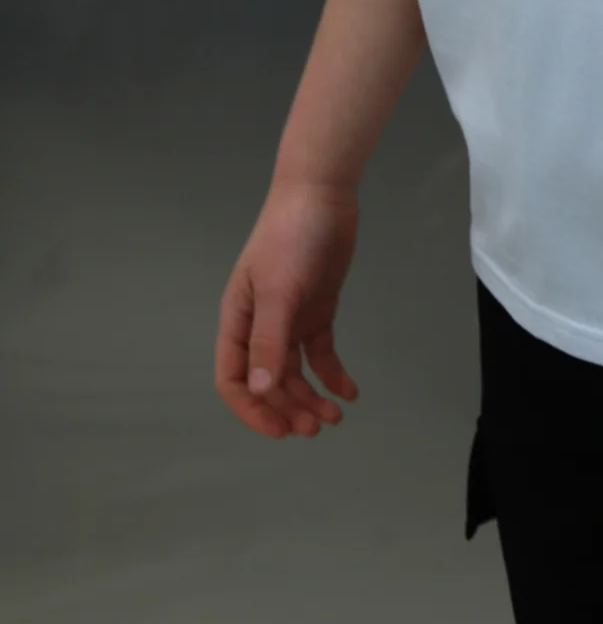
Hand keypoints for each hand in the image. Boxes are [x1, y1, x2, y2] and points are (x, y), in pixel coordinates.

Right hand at [215, 179, 361, 439]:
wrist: (322, 194)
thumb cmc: (289, 238)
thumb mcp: (278, 291)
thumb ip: (268, 341)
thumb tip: (257, 391)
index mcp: (238, 320)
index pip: (233, 379)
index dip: (251, 409)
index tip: (279, 430)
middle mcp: (261, 324)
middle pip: (268, 381)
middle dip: (288, 407)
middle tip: (315, 428)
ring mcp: (290, 317)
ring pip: (295, 372)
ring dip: (311, 397)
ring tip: (334, 417)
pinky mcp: (318, 308)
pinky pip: (321, 352)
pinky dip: (333, 375)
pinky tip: (349, 392)